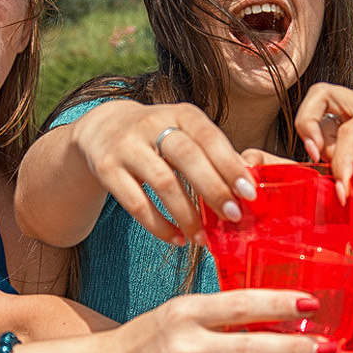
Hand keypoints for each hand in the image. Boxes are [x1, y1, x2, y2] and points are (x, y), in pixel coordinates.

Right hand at [72, 100, 253, 243]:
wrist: (102, 129)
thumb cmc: (159, 137)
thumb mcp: (185, 133)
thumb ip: (213, 155)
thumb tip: (248, 190)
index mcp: (180, 114)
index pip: (209, 137)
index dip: (230, 165)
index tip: (249, 193)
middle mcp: (152, 124)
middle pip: (186, 156)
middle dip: (213, 189)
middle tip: (232, 216)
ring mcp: (126, 146)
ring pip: (162, 182)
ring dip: (186, 214)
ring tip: (202, 238)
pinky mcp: (106, 168)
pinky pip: (136, 202)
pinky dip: (159, 225)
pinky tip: (177, 239)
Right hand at [100, 289, 352, 352]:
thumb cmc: (151, 337)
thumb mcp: (181, 309)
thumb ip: (223, 309)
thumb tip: (285, 301)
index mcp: (185, 312)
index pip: (237, 304)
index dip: (277, 304)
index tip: (313, 301)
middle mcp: (186, 348)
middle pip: (250, 349)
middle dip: (296, 350)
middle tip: (334, 347)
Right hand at [292, 84, 352, 212]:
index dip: (342, 157)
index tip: (344, 190)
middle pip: (322, 97)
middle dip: (309, 128)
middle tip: (314, 161)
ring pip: (319, 108)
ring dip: (311, 136)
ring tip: (321, 169)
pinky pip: (326, 127)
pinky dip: (320, 146)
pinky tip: (332, 173)